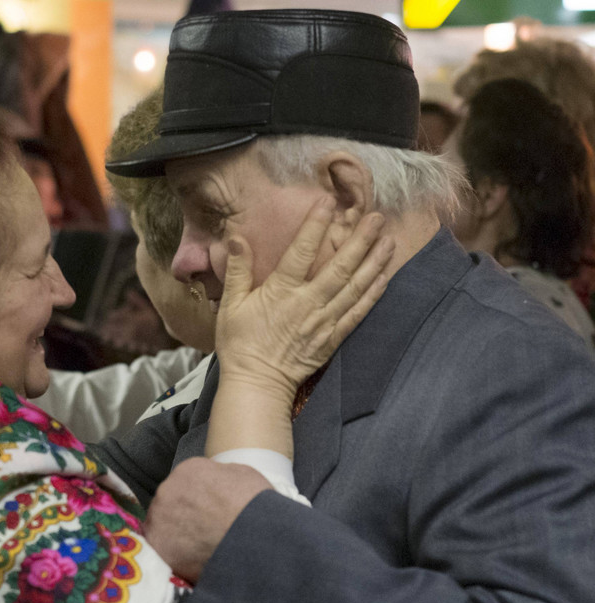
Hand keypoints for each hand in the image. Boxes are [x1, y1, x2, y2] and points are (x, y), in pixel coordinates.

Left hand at [144, 457, 271, 582]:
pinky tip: (191, 562)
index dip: (199, 498)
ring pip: (163, 525)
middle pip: (171, 502)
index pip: (186, 482)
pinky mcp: (156, 545)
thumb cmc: (255, 508)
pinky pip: (161, 549)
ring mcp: (158, 517)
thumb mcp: (243, 476)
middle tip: (203, 531)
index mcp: (188, 470)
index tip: (208, 511)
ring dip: (176, 535)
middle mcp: (167, 490)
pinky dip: (173, 555)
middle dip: (184, 515)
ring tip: (199, 549)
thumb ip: (220, 476)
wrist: (254, 541)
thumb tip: (215, 486)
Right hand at [216, 198, 392, 397]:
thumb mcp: (230, 306)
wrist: (257, 383)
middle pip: (339, 267)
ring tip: (389, 240)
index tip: (328, 203)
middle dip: (360, 240)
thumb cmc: (240, 344)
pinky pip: (358, 313)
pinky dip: (372, 294)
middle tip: (376, 217)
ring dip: (374, 263)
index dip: (315, 226)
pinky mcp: (333, 338)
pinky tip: (384, 277)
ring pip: (354, 287)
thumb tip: (237, 238)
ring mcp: (324, 322)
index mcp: (281, 292)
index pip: (301, 252)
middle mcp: (307, 304)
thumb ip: (237, 271)